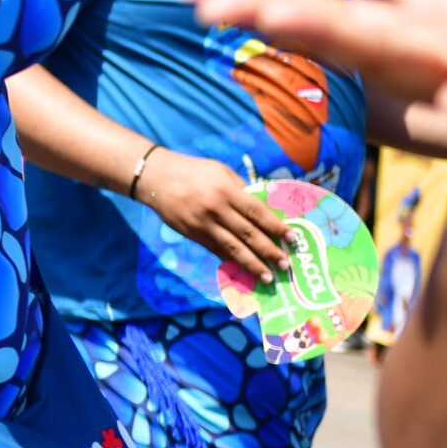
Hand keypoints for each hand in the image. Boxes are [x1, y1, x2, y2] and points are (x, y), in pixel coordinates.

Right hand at [127, 149, 290, 282]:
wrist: (154, 178)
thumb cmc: (192, 171)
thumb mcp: (219, 171)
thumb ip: (241, 188)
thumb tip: (263, 206)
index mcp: (226, 190)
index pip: (257, 212)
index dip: (276, 227)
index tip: (292, 238)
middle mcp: (216, 209)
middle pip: (248, 234)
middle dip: (269, 251)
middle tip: (285, 265)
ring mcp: (202, 224)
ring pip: (232, 248)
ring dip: (252, 264)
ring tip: (267, 276)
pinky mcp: (192, 233)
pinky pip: (215, 249)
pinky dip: (230, 260)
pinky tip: (242, 269)